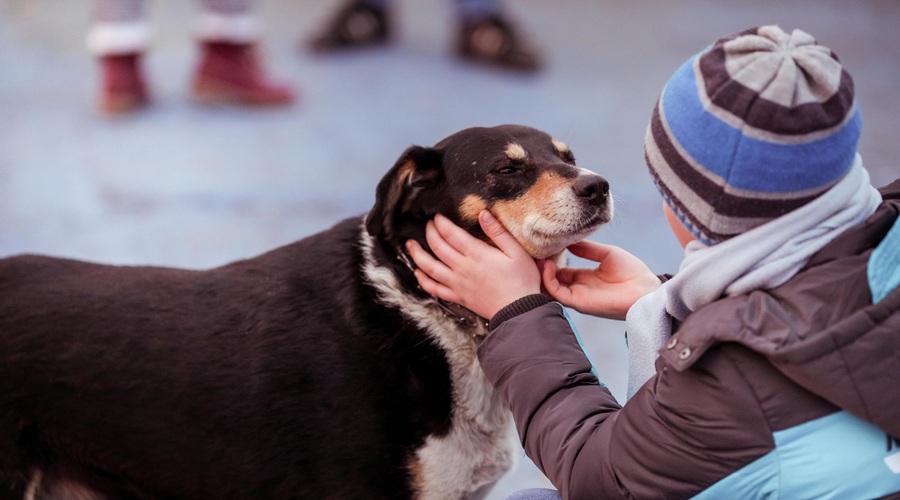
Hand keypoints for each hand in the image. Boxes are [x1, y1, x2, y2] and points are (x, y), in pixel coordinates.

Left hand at [406, 211, 540, 319]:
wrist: (519, 311)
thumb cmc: (521, 281)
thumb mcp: (517, 252)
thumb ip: (498, 232)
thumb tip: (483, 214)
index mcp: (477, 254)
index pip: (451, 234)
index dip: (441, 223)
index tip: (437, 216)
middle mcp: (462, 268)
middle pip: (438, 247)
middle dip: (430, 233)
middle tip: (428, 224)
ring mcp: (457, 284)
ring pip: (430, 268)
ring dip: (417, 254)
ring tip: (410, 244)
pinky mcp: (457, 297)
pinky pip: (435, 289)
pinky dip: (423, 280)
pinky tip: (418, 273)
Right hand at [541, 240, 660, 319]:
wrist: (645, 289)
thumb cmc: (632, 273)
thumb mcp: (607, 254)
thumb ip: (587, 248)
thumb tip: (568, 240)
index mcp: (585, 277)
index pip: (560, 270)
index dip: (550, 259)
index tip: (542, 245)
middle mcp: (579, 288)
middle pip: (551, 279)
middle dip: (541, 267)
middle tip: (532, 251)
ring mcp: (577, 296)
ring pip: (550, 287)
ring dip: (541, 272)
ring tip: (537, 256)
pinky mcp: (579, 302)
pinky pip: (557, 293)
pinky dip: (548, 280)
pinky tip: (547, 265)